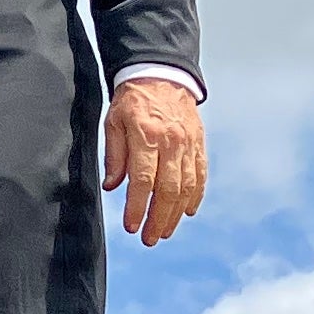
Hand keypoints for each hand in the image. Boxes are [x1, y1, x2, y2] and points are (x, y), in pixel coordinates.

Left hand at [104, 78, 207, 243]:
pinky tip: (188, 212)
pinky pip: (200, 175)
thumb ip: (114, 155)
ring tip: (165, 232)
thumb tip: (113, 186)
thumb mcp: (113, 122)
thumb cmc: (132, 100)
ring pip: (187, 187)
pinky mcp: (199, 144)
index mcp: (146, 135)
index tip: (131, 226)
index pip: (143, 180)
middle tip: (149, 238)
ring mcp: (189, 144)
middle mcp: (171, 142)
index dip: (137, 207)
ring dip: (176, 214)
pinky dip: (196, 196)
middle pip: (168, 189)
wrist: (161, 75)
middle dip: (158, 219)